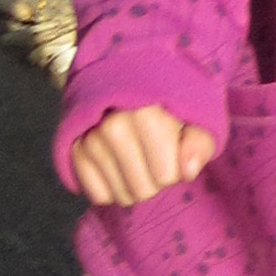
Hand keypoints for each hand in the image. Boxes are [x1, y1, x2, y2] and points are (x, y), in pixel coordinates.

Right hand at [68, 104, 218, 206]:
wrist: (129, 79)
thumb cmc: (169, 106)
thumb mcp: (197, 118)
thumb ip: (200, 143)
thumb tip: (188, 171)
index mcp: (147, 113)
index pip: (167, 176)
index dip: (175, 170)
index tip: (173, 150)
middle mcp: (113, 125)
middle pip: (143, 191)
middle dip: (154, 181)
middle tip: (155, 156)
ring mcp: (90, 138)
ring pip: (121, 196)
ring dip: (134, 185)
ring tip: (137, 159)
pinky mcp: (74, 149)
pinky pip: (99, 195)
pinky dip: (111, 188)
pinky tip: (118, 166)